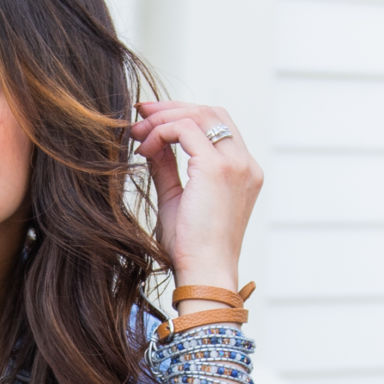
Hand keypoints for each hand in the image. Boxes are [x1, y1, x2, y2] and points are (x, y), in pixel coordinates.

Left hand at [131, 101, 262, 288]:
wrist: (204, 274)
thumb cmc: (191, 250)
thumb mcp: (176, 199)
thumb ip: (167, 168)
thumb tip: (152, 143)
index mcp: (243, 172)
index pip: (217, 125)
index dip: (183, 116)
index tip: (150, 122)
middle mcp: (245, 164)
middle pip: (211, 112)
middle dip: (172, 109)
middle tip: (140, 115)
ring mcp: (235, 164)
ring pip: (199, 114)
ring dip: (164, 118)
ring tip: (138, 133)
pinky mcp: (217, 168)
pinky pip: (185, 129)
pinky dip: (161, 132)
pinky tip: (144, 149)